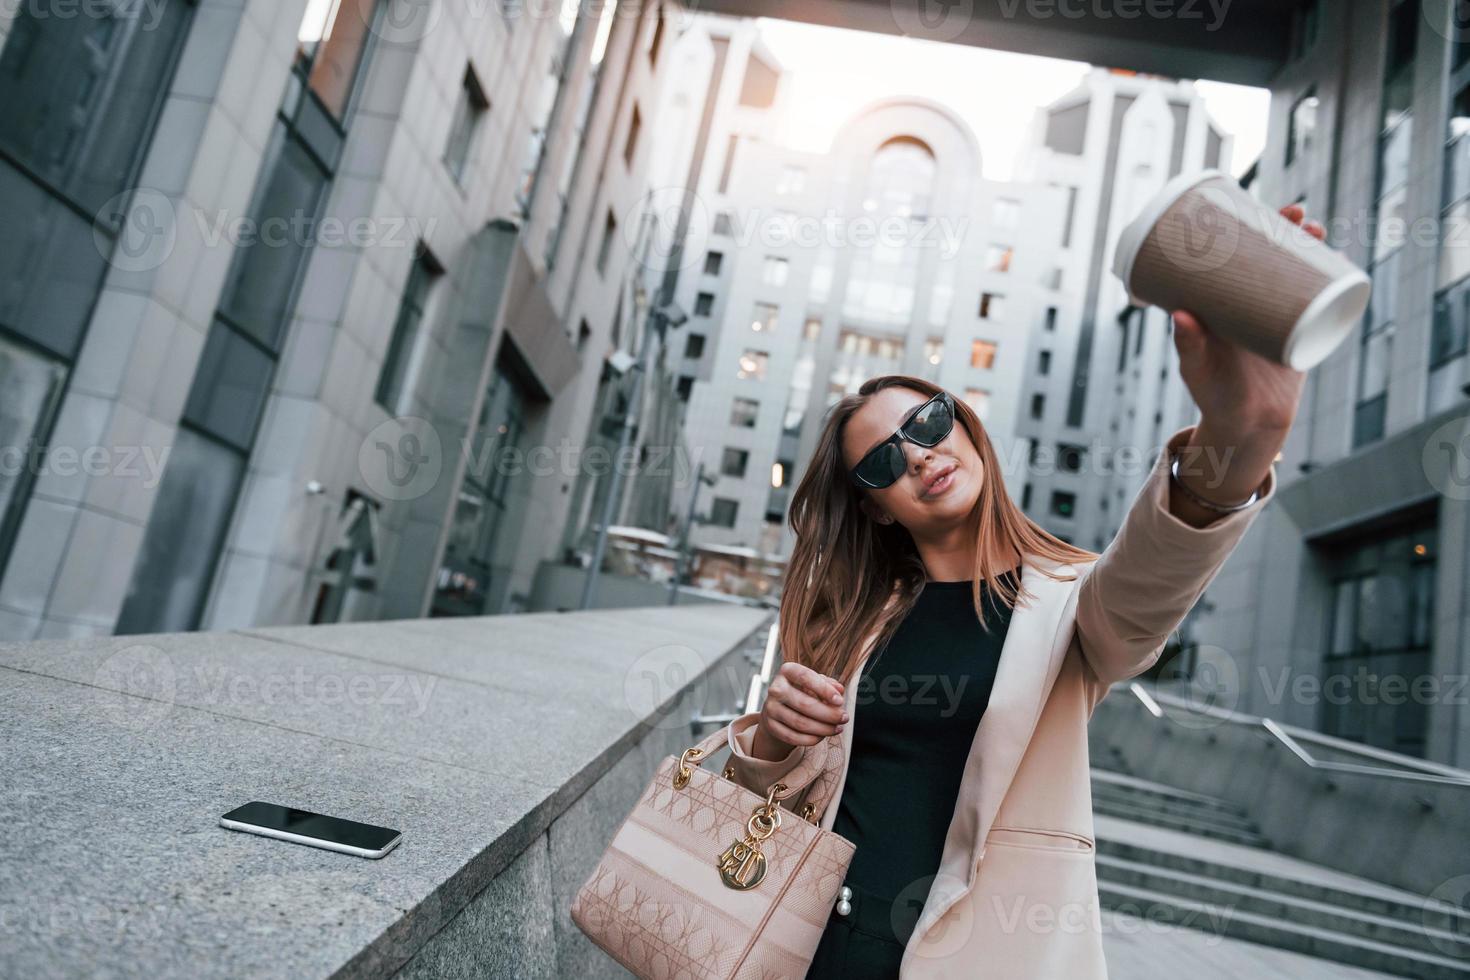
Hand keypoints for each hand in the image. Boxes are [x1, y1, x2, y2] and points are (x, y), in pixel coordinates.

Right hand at [753, 662, 847, 756]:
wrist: (779, 708)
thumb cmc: (803, 692)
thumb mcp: (815, 683)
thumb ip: (828, 684)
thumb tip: (839, 690)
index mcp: (787, 671)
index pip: (805, 677)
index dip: (824, 689)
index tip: (840, 701)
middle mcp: (775, 688)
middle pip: (805, 704)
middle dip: (829, 714)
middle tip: (844, 718)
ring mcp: (771, 708)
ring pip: (800, 723)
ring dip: (823, 728)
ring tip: (837, 728)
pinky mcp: (771, 726)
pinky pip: (793, 737)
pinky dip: (811, 739)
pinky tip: (822, 737)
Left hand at [1170, 204, 1324, 437]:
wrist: (1247, 422)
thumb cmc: (1212, 392)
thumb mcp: (1196, 368)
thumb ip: (1188, 345)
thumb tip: (1180, 315)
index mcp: (1221, 300)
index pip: (1232, 255)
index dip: (1244, 229)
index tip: (1254, 208)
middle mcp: (1251, 300)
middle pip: (1271, 254)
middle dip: (1286, 229)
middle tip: (1295, 214)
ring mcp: (1279, 312)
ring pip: (1298, 271)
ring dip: (1311, 247)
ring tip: (1317, 232)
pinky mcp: (1302, 328)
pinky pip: (1319, 297)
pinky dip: (1333, 279)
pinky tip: (1343, 263)